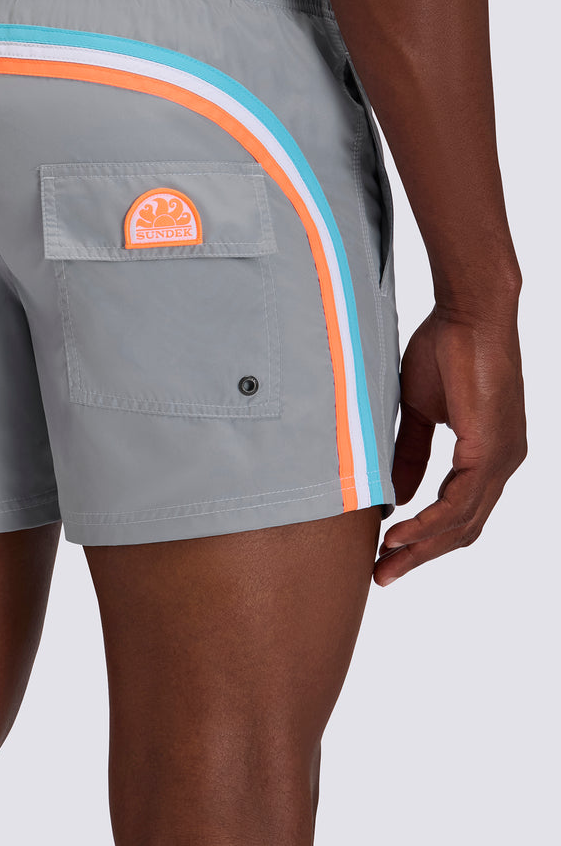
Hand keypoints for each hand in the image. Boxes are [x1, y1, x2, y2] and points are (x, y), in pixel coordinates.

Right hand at [373, 303, 525, 586]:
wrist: (468, 312)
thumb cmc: (446, 348)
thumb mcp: (422, 411)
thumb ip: (411, 453)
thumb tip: (398, 495)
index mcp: (490, 453)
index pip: (460, 511)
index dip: (426, 537)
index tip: (388, 554)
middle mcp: (504, 462)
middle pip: (464, 528)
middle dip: (421, 556)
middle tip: (383, 575)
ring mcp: (503, 458)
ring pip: (463, 522)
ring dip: (422, 547)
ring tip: (386, 563)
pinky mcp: (492, 449)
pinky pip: (460, 501)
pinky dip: (429, 522)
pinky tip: (401, 533)